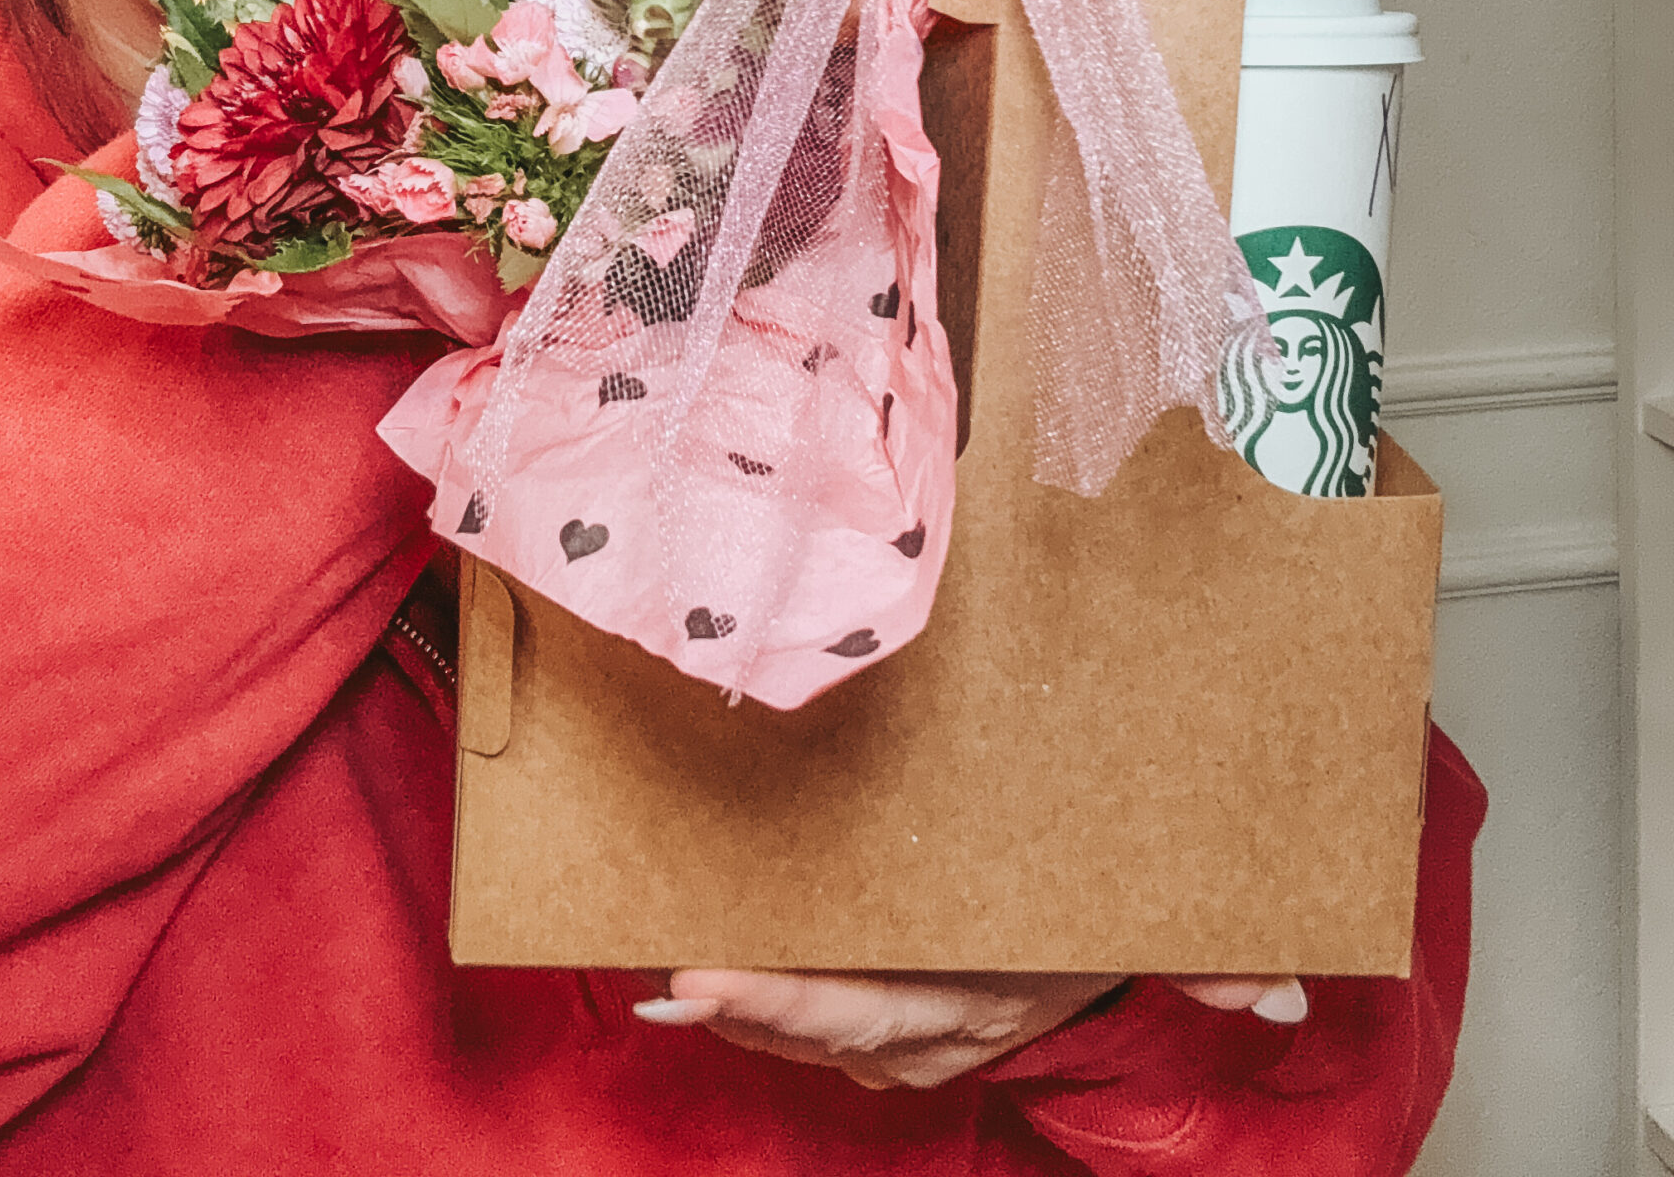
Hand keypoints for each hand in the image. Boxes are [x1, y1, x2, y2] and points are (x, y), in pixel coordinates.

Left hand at [632, 968, 1307, 1090]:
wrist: (1111, 941)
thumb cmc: (1108, 909)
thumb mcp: (1160, 921)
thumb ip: (1218, 955)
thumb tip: (1281, 994)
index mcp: (988, 998)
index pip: (879, 1012)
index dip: (793, 1003)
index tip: (712, 979)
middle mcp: (939, 1025)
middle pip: (826, 1027)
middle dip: (746, 1009)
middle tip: (670, 980)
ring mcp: (910, 1027)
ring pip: (808, 1031)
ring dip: (735, 1012)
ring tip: (659, 974)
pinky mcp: (890, 1013)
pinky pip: (808, 1025)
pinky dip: (752, 1011)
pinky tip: (691, 988)